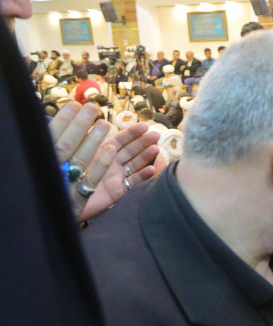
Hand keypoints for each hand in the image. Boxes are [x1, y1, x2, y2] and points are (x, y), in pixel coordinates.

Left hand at [50, 102, 161, 220]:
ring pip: (134, 164)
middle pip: (130, 150)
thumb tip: (93, 123)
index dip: (132, 132)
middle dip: (143, 142)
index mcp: (100, 152)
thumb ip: (82, 140)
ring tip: (156, 148)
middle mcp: (110, 162)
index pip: (119, 139)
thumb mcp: (73, 154)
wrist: (62, 202)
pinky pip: (132, 182)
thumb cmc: (64, 177)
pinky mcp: (118, 191)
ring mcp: (115, 176)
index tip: (144, 125)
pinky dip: (143, 176)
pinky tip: (151, 169)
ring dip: (146, 156)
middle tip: (156, 134)